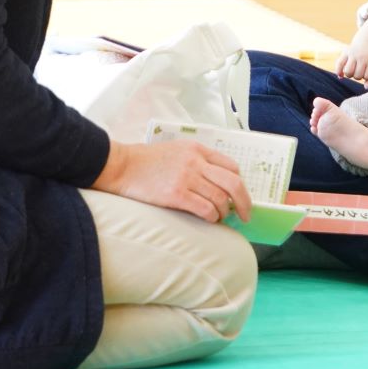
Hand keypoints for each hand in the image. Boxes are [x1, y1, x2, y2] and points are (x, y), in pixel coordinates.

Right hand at [91, 140, 252, 222]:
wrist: (121, 166)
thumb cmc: (145, 161)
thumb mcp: (176, 150)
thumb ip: (196, 160)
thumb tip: (215, 181)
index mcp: (197, 149)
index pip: (231, 165)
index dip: (239, 182)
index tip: (240, 195)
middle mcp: (195, 161)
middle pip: (233, 182)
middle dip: (244, 201)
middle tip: (246, 214)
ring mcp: (186, 178)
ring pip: (220, 198)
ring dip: (224, 212)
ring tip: (220, 218)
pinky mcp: (176, 194)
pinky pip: (205, 209)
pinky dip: (212, 217)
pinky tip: (209, 220)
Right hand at [336, 39, 367, 84]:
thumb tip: (365, 87)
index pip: (367, 76)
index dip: (367, 77)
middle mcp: (362, 57)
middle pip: (357, 75)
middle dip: (358, 76)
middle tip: (360, 71)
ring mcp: (353, 54)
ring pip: (347, 71)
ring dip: (349, 75)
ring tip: (352, 71)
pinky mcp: (345, 52)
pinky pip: (339, 64)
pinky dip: (338, 71)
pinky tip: (340, 75)